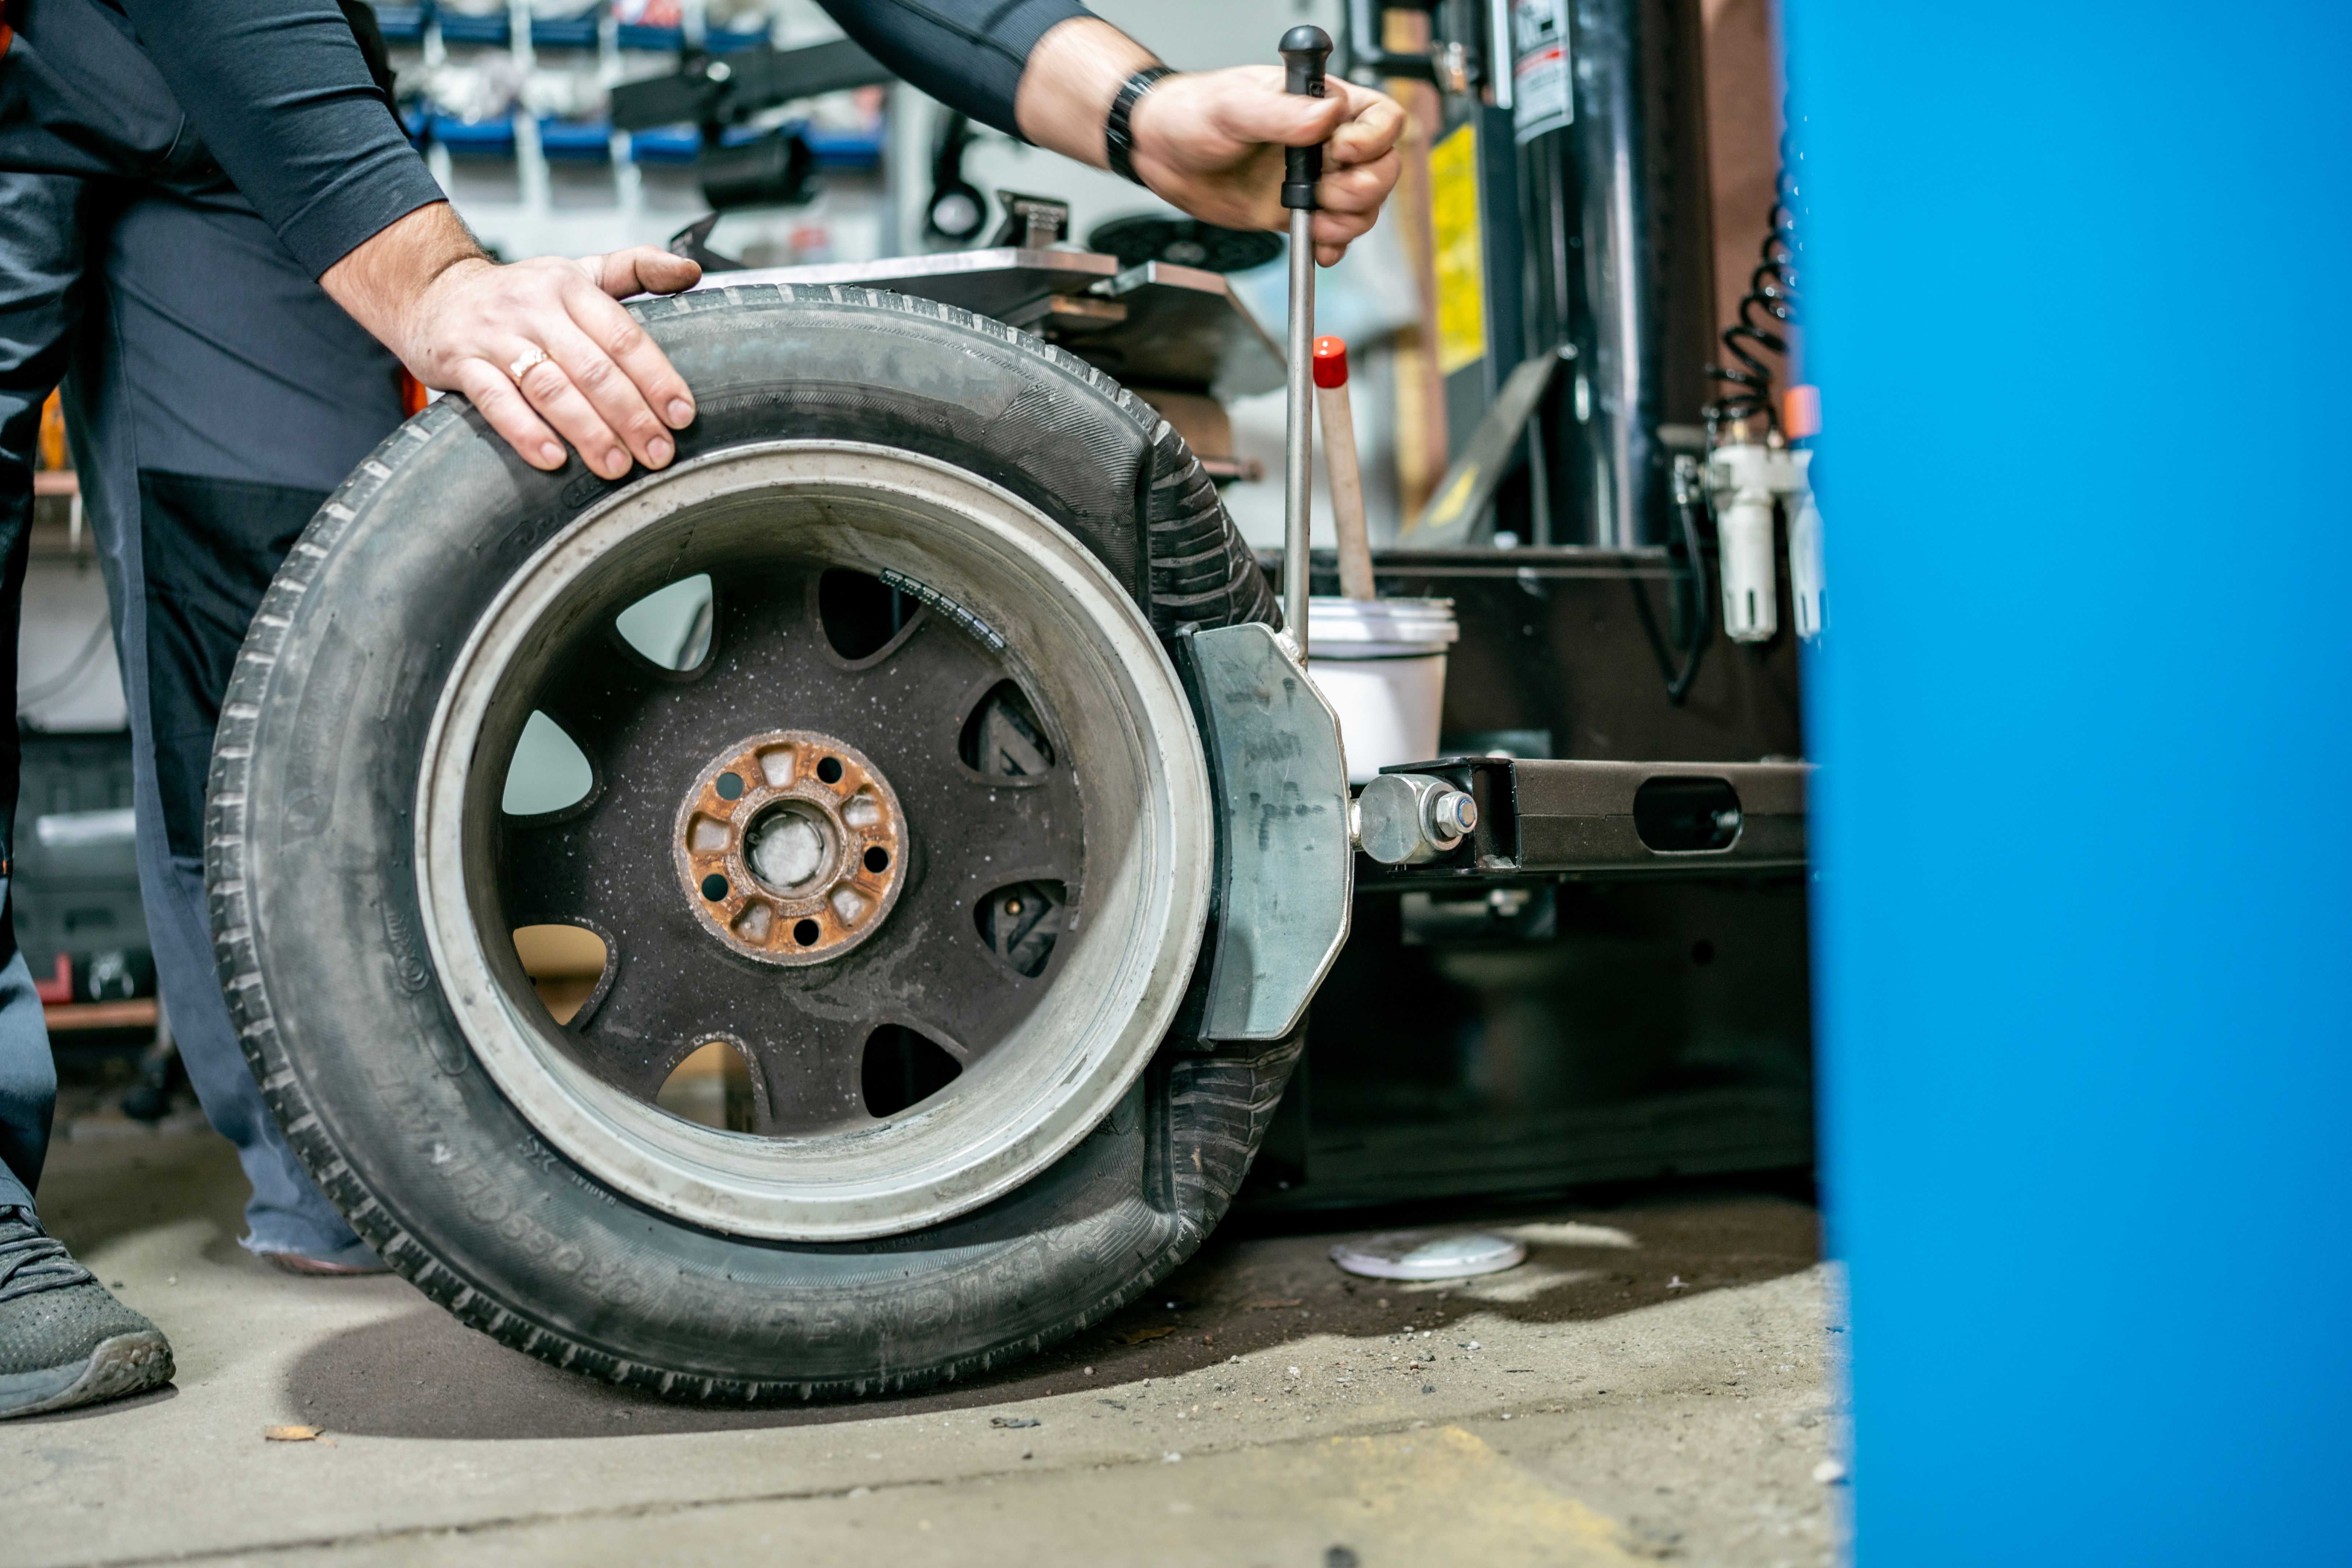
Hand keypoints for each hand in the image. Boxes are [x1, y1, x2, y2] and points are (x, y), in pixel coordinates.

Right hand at [321, 203, 703, 477]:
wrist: (434, 293)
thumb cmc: (521, 296)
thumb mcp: (578, 272)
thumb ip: (635, 269)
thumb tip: (692, 270)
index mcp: (569, 286)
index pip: (623, 335)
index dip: (656, 377)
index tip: (681, 415)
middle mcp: (533, 307)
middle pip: (592, 367)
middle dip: (630, 415)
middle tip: (658, 454)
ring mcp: (494, 335)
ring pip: (549, 387)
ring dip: (587, 431)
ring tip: (616, 466)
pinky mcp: (458, 361)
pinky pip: (495, 400)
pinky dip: (525, 431)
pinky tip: (553, 459)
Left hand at [1015, 20, 1403, 264]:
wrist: (1160, 152)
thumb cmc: (1192, 113)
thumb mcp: (1234, 107)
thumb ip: (1282, 114)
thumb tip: (1326, 116)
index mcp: (1321, 103)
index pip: (1381, 118)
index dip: (1371, 141)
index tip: (1337, 153)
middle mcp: (1325, 141)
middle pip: (1382, 168)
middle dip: (1360, 189)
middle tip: (1320, 192)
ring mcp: (1313, 178)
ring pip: (1364, 206)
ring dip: (1347, 222)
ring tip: (1310, 219)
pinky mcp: (1296, 210)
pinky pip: (1335, 234)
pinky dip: (1333, 247)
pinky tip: (1315, 249)